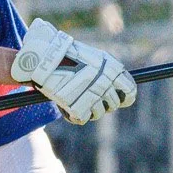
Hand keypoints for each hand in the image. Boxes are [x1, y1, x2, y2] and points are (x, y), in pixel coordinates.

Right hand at [12, 18, 136, 124]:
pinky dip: (75, 114)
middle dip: (104, 102)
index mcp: (111, 69)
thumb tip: (122, 88)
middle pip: (113, 103)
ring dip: (89, 108)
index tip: (122, 99)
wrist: (43, 59)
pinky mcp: (78, 108)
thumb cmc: (67, 55)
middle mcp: (104, 83)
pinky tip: (67, 103)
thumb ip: (109, 71)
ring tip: (76, 97)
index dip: (126, 96)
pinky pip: (84, 118)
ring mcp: (92, 97)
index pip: (129, 90)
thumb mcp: (93, 57)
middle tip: (91, 96)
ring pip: (98, 113)